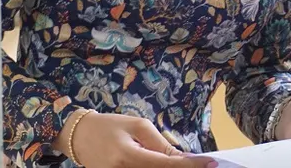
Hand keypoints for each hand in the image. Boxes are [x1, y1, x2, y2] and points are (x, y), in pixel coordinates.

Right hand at [53, 110, 216, 167]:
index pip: (166, 165)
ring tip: (185, 163)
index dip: (190, 165)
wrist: (79, 136)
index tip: (211, 163)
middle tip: (203, 164)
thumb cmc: (111, 126)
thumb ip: (160, 144)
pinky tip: (168, 165)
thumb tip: (183, 157)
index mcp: (127, 156)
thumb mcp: (138, 126)